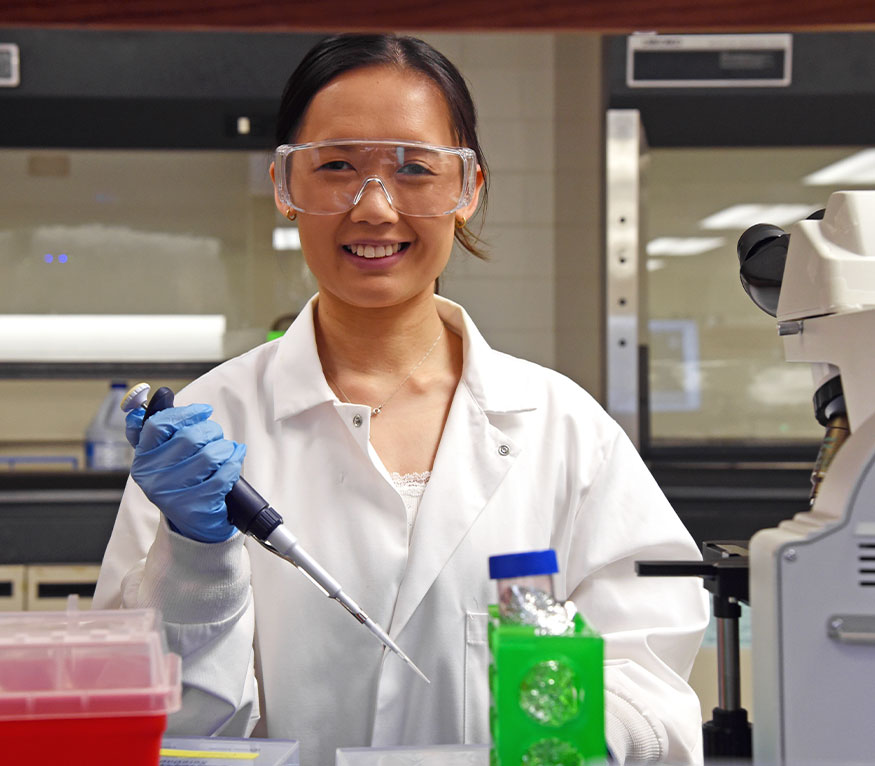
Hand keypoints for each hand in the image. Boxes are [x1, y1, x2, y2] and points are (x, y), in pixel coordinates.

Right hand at [126, 403, 245, 542]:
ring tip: (226, 451)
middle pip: (190, 437)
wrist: (193, 526)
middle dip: (211, 432)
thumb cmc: (182, 482)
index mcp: (143, 459)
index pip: (158, 425)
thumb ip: (158, 427)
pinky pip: (223, 475)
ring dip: (225, 449)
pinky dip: (234, 464)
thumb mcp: (164, 457)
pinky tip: (234, 461)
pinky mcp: (195, 508)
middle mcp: (153, 478)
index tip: (204, 412)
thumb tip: (159, 396)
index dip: (185, 413)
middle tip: (216, 437)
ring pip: (209, 455)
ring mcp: (173, 495)